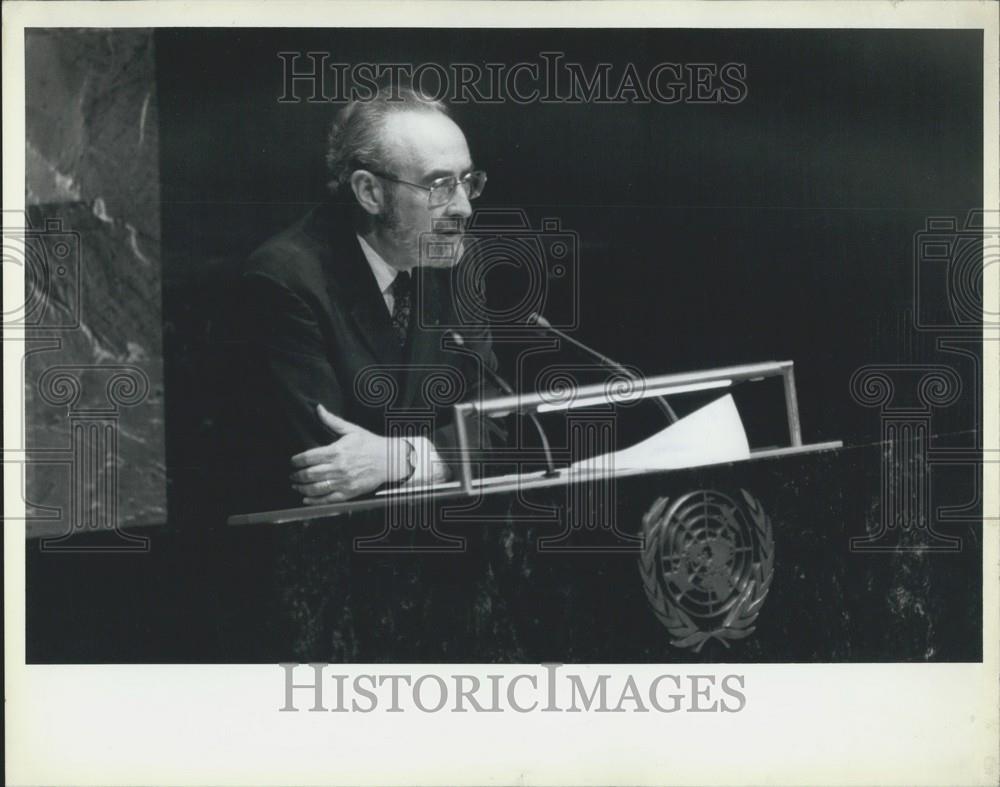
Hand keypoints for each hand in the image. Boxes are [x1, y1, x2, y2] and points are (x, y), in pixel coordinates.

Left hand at [289, 404, 409, 503]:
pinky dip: (315, 501)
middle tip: (292, 475)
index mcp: (336, 451)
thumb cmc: (371, 444)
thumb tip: (319, 409)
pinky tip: (307, 499)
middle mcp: (338, 468)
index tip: (293, 461)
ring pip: (316, 487)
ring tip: (296, 486)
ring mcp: (343, 482)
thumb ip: (332, 421)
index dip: (297, 460)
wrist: (390, 460)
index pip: (309, 457)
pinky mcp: (349, 492)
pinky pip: (328, 499)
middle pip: (310, 474)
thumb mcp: (352, 430)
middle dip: (297, 475)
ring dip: (302, 488)